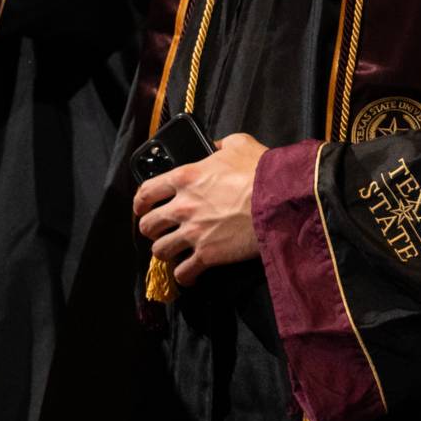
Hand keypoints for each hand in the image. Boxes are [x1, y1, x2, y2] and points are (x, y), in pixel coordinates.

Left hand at [134, 133, 266, 285]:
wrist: (279, 200)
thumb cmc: (261, 170)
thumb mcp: (240, 144)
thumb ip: (220, 145)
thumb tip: (214, 147)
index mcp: (185, 178)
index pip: (147, 191)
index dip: (141, 201)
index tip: (142, 207)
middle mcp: (183, 207)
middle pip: (148, 224)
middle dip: (151, 228)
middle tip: (159, 230)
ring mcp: (193, 233)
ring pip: (160, 251)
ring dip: (164, 252)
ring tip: (173, 251)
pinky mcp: (207, 254)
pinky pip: (183, 272)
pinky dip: (184, 275)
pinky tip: (189, 274)